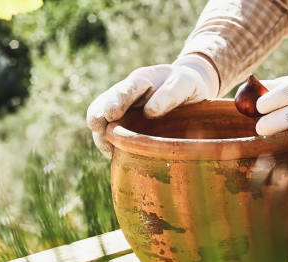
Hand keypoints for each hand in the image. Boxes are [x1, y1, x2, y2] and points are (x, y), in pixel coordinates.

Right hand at [86, 55, 218, 157]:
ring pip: (102, 121)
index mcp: (141, 81)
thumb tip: (149, 112)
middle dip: (98, 116)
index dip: (116, 101)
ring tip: (107, 149)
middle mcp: (126, 95)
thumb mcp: (185, 84)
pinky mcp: (123, 128)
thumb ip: (170, 94)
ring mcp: (122, 112)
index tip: (111, 113)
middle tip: (98, 128)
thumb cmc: (188, 86)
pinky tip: (113, 155)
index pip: (126, 89)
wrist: (188, 92)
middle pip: (104, 104)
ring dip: (100, 135)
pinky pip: (109, 136)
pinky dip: (108, 145)